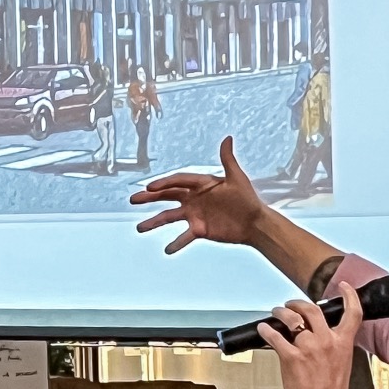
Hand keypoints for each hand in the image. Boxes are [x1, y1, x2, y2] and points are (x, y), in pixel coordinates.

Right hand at [130, 135, 264, 252]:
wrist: (255, 222)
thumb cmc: (247, 199)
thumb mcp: (237, 178)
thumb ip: (228, 159)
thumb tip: (228, 138)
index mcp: (200, 184)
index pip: (177, 181)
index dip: (163, 183)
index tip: (150, 188)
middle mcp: (194, 198)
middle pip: (167, 196)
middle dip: (150, 198)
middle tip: (133, 199)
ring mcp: (194, 215)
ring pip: (169, 217)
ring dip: (154, 222)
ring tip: (140, 228)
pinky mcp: (199, 230)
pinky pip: (184, 237)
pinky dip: (176, 243)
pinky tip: (167, 250)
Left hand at [258, 282, 362, 388]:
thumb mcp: (342, 364)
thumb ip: (335, 345)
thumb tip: (321, 334)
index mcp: (343, 343)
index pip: (352, 312)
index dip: (349, 295)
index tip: (343, 286)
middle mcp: (327, 341)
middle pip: (312, 309)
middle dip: (298, 303)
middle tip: (290, 305)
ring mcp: (309, 348)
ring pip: (292, 318)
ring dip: (280, 313)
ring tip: (276, 314)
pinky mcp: (291, 357)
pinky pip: (274, 336)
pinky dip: (266, 329)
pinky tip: (263, 328)